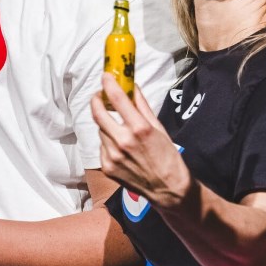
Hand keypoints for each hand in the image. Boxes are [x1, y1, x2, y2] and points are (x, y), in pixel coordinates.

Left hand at [91, 74, 193, 209]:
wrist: (168, 189)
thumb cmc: (167, 157)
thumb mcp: (159, 128)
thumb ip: (142, 106)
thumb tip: (132, 87)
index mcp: (139, 129)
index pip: (117, 99)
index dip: (108, 84)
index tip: (106, 76)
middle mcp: (122, 142)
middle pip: (98, 113)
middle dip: (97, 100)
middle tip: (101, 95)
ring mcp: (112, 156)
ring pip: (100, 130)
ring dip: (106, 124)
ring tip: (119, 127)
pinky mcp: (107, 167)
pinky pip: (102, 146)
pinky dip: (108, 141)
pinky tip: (121, 147)